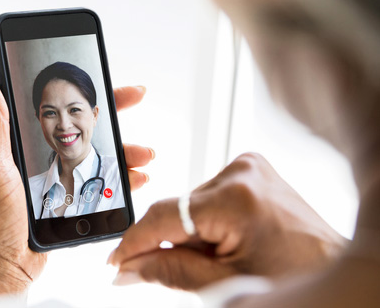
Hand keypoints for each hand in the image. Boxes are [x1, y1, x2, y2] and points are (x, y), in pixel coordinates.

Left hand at [0, 74, 153, 307]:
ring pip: (98, 155)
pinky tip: (136, 179)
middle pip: (83, 126)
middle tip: (135, 96)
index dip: (77, 90)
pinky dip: (120, 179)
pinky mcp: (70, 199)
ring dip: (124, 151)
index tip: (101, 78)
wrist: (3, 269)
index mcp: (20, 143)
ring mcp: (58, 178)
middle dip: (112, 112)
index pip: (54, 107)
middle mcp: (41, 156)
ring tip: (144, 155)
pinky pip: (100, 182)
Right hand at [109, 153, 345, 290]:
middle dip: (175, 243)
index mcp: (236, 198)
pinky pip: (209, 196)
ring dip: (194, 233)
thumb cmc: (292, 280)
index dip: (135, 241)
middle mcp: (241, 171)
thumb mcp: (224, 284)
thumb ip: (169, 272)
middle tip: (196, 270)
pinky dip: (208, 221)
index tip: (116, 261)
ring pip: (192, 204)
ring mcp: (248, 166)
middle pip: (179, 210)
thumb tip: (129, 268)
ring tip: (224, 255)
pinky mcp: (251, 168)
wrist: (334, 270)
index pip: (165, 215)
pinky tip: (230, 238)